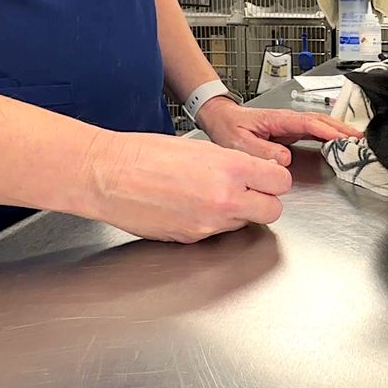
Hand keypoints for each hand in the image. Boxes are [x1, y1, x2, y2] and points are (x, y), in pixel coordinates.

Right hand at [79, 131, 291, 243]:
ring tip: (211, 195)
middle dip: (264, 201)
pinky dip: (212, 221)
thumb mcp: (200, 148)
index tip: (267, 177)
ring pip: (245, 223)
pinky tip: (192, 206)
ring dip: (237, 212)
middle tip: (249, 191)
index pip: (281, 181)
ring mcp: (209, 223)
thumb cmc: (144, 155)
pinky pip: (217, 232)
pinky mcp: (192, 238)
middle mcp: (225, 199)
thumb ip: (233, 164)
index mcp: (230, 169)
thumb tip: (253, 174)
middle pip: (273, 210)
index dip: (274, 179)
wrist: (107, 175)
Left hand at [196, 97, 360, 165]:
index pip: (307, 123)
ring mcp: (291, 125)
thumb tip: (285, 159)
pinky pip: (315, 131)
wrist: (222, 119)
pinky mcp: (292, 131)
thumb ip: (262, 151)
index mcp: (277, 119)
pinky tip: (340, 141)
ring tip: (357, 140)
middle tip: (360, 139)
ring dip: (339, 131)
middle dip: (341, 129)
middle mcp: (288, 119)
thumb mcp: (240, 143)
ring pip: (321, 125)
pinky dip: (330, 135)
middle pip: (320, 121)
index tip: (341, 138)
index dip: (325, 130)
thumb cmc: (229, 128)